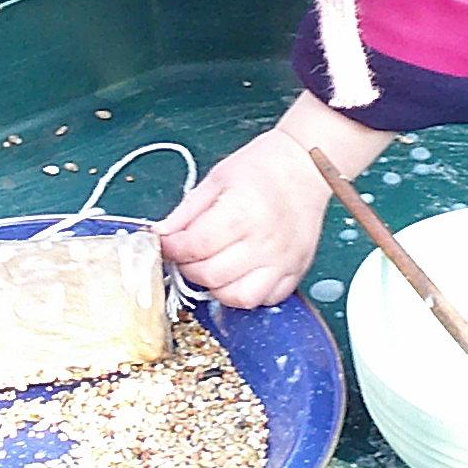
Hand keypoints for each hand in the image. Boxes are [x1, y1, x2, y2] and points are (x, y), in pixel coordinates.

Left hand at [162, 99, 391, 308]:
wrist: (305, 167)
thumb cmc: (262, 168)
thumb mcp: (217, 179)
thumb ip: (187, 211)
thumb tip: (161, 235)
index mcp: (242, 212)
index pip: (195, 246)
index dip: (172, 248)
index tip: (166, 243)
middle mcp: (265, 241)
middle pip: (211, 275)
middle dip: (188, 268)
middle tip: (186, 254)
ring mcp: (283, 261)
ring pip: (238, 297)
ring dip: (215, 287)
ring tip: (211, 267)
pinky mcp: (296, 271)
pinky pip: (265, 299)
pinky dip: (246, 293)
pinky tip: (238, 274)